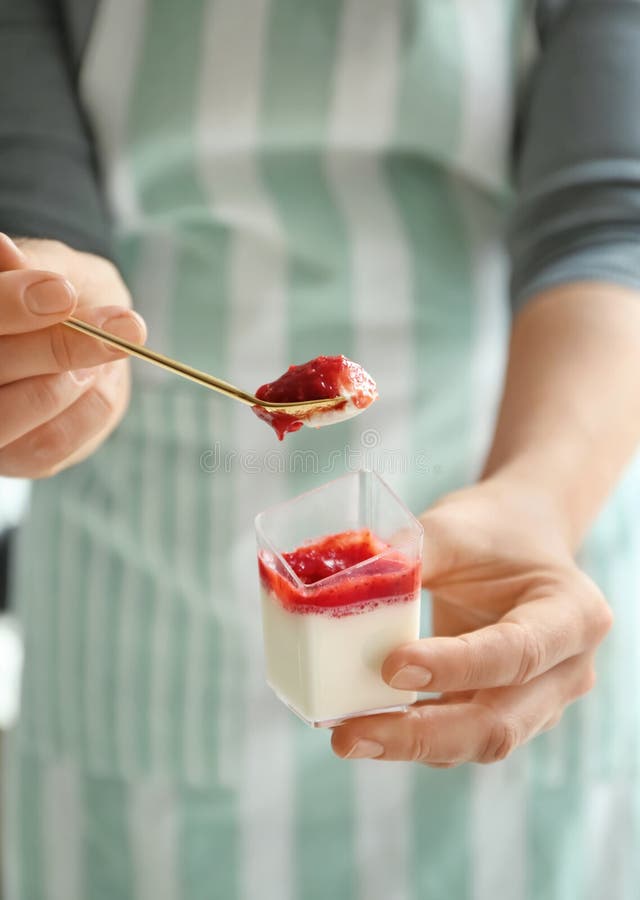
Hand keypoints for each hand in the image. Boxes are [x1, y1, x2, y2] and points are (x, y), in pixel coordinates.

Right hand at [0, 234, 145, 477]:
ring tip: (107, 352)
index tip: (63, 292)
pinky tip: (99, 380)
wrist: (81, 332)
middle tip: (126, 326)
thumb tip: (3, 250)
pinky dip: (88, 409)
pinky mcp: (13, 458)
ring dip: (73, 381)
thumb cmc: (60, 289)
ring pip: (14, 413)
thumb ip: (35, 264)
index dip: (12, 303)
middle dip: (60, 348)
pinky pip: (50, 444)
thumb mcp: (54, 264)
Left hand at [331, 479, 611, 765]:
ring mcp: (539, 703)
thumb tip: (340, 585)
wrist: (519, 542)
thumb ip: (411, 556)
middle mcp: (568, 671)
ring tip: (346, 736)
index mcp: (573, 615)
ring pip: (476, 742)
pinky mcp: (503, 716)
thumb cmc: (490, 532)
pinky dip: (411, 738)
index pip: (518, 652)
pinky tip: (364, 728)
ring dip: (410, 745)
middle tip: (350, 734)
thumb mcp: (455, 528)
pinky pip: (458, 740)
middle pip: (500, 723)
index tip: (392, 666)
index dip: (456, 666)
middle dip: (422, 734)